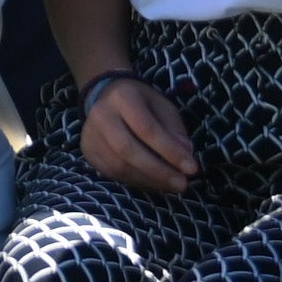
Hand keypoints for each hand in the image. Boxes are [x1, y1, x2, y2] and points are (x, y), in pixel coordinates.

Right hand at [76, 71, 199, 193]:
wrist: (105, 96)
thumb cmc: (140, 102)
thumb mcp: (162, 106)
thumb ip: (174, 130)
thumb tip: (185, 154)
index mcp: (123, 97)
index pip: (147, 128)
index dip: (170, 151)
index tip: (192, 169)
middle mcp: (101, 115)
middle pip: (128, 150)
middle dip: (159, 171)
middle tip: (182, 184)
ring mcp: (91, 135)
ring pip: (119, 166)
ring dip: (149, 180)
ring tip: (171, 185)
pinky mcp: (88, 152)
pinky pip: (113, 174)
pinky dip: (137, 181)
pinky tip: (154, 182)